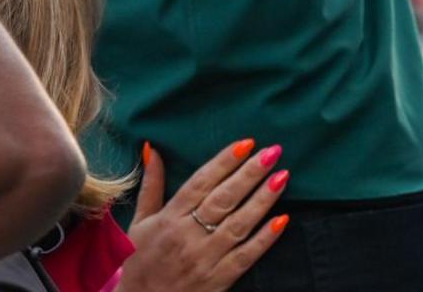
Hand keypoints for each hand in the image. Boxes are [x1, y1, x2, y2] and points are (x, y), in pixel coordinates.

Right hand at [121, 141, 289, 291]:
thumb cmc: (140, 259)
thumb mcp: (140, 220)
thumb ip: (151, 185)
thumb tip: (152, 149)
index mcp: (170, 218)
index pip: (200, 183)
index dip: (224, 162)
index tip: (245, 144)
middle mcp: (188, 235)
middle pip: (224, 199)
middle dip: (249, 174)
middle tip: (271, 152)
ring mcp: (206, 258)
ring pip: (239, 224)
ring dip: (262, 200)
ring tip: (281, 177)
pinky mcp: (220, 279)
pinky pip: (246, 256)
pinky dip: (265, 238)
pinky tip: (282, 220)